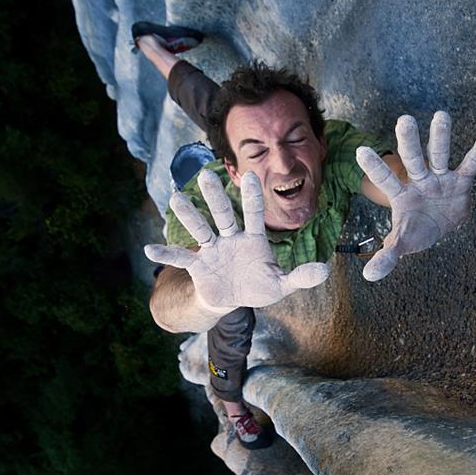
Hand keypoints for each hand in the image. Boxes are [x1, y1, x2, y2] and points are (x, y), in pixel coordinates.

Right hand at [144, 170, 329, 311]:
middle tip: (207, 175)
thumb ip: (301, 276)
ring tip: (176, 197)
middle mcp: (231, 238)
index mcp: (254, 239)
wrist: (235, 299)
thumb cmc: (259, 285)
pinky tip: (149, 250)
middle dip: (216, 197)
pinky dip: (166, 254)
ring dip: (189, 215)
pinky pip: (181, 258)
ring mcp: (213, 249)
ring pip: (201, 229)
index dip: (251, 197)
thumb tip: (326, 271)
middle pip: (223, 215)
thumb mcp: (282, 284)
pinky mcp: (199, 265)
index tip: (249, 175)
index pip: (253, 214)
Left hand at [356, 112, 475, 281]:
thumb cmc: (415, 231)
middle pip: (413, 161)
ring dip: (441, 137)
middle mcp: (419, 181)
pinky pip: (471, 164)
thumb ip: (387, 256)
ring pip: (440, 155)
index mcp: (401, 195)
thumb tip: (369, 276)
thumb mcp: (402, 244)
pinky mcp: (461, 181)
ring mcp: (440, 178)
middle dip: (409, 143)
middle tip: (404, 120)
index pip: (385, 180)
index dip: (374, 168)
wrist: (440, 227)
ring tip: (442, 115)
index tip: (360, 150)